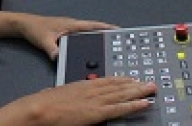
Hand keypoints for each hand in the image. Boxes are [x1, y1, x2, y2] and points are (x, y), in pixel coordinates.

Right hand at [0, 78, 154, 125]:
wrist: (40, 108)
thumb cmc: (44, 103)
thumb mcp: (58, 94)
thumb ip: (68, 94)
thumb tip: (67, 96)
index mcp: (82, 85)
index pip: (107, 80)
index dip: (121, 79)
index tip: (131, 78)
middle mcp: (91, 89)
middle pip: (118, 85)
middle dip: (135, 83)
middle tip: (149, 82)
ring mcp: (95, 100)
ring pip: (122, 94)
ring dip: (138, 91)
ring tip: (151, 89)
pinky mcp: (97, 112)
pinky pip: (120, 108)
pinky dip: (134, 105)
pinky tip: (144, 104)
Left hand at [16, 15, 116, 59]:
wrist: (23, 25)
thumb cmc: (34, 28)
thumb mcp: (44, 40)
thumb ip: (53, 49)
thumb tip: (60, 58)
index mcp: (71, 25)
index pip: (92, 25)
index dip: (106, 27)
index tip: (118, 31)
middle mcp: (72, 26)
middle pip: (93, 30)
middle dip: (105, 35)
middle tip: (117, 44)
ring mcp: (68, 30)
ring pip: (87, 34)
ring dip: (97, 38)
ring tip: (108, 49)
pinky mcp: (64, 34)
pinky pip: (80, 39)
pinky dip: (87, 43)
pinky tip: (89, 52)